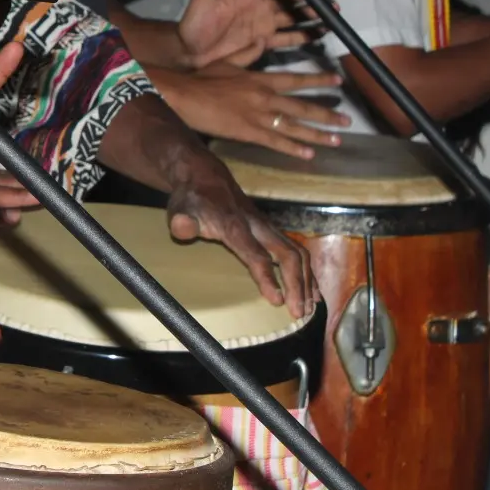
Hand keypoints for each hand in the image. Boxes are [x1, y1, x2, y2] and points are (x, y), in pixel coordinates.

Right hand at [155, 64, 347, 159]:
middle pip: (302, 106)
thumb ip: (247, 53)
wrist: (185, 95)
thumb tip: (262, 41)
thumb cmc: (202, 78)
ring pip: (294, 126)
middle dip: (326, 113)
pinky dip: (293, 148)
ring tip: (337, 140)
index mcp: (260, 79)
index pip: (295, 80)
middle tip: (347, 120)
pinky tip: (309, 154)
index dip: (318, 80)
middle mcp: (266, 97)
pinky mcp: (249, 132)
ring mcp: (259, 116)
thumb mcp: (226, 61)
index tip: (338, 81)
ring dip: (317, 134)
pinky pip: (276, 141)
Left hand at [164, 155, 316, 317]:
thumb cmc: (192, 199)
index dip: (268, 278)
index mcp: (235, 225)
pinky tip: (310, 290)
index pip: (256, 254)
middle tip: (299, 313)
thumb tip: (182, 227)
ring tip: (309, 307)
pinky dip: (307, 271)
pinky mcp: (272, 230)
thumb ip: (182, 222)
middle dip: (297, 284)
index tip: (277, 301)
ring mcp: (268, 227)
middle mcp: (258, 226)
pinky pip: (297, 250)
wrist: (205, 176)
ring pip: (298, 252)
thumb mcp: (179, 208)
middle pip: (287, 254)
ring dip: (306, 280)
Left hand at [177, 0, 335, 69]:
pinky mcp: (263, 43)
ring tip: (333, 11)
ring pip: (294, 17)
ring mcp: (263, 25)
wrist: (189, 51)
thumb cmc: (194, 24)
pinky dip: (305, 35)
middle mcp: (259, 8)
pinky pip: (288, 38)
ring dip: (313, 14)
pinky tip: (321, 32)